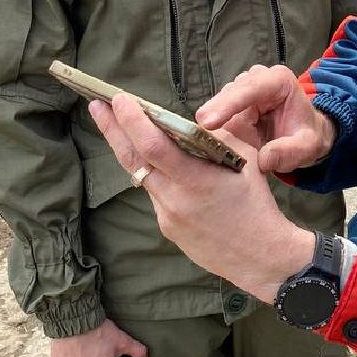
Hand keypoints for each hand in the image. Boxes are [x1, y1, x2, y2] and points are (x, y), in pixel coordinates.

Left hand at [90, 94, 315, 303]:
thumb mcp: (244, 161)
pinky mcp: (167, 228)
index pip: (154, 147)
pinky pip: (156, 194)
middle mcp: (174, 199)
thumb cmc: (256, 204)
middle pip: (134, 160)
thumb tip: (191, 124)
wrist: (260, 256)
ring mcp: (167, 216)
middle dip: (112, 129)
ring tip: (117, 126)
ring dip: (130, 150)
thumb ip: (215, 140)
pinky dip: (155, 175)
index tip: (119, 100)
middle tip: (96, 104)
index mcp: (196, 180)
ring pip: (142, 176)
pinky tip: (159, 166)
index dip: (132, 122)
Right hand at [195, 64, 336, 173]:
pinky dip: (213, 127)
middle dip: (214, 113)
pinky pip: (218, 113)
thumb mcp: (307, 147)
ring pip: (220, 103)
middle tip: (196, 134)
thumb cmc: (307, 136)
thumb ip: (288, 152)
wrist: (304, 134)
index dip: (228, 104)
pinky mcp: (231, 101)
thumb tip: (263, 159)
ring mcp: (242, 88)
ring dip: (213, 122)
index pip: (251, 89)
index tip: (208, 122)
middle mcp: (257, 78)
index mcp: (278, 81)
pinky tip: (206, 140)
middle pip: (229, 94)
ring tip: (202, 141)